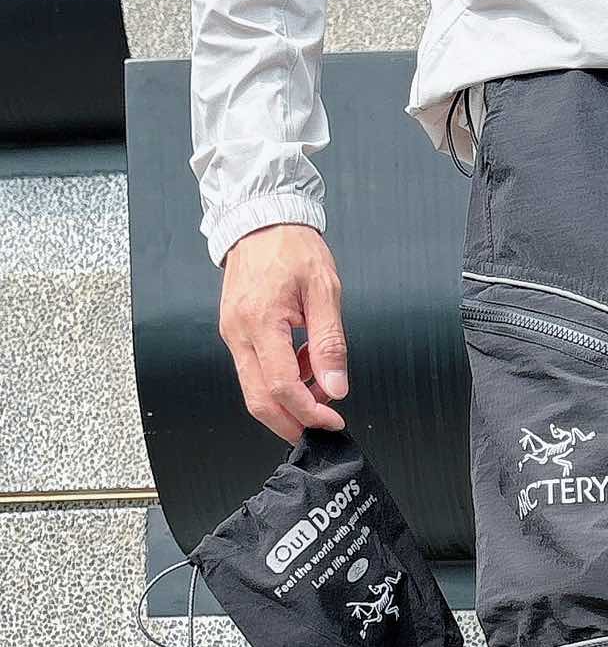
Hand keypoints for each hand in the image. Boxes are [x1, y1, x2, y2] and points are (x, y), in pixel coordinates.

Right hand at [217, 224, 347, 442]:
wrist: (261, 220)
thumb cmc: (292, 247)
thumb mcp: (325, 291)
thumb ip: (330, 344)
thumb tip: (335, 387)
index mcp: (260, 322)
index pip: (281, 387)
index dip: (309, 412)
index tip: (332, 420)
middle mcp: (238, 333)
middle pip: (259, 400)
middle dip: (291, 423)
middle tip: (321, 426)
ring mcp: (232, 334)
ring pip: (254, 389)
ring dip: (288, 401)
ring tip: (318, 382)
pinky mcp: (235, 332)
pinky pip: (254, 370)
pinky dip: (280, 381)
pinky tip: (303, 365)